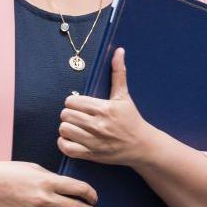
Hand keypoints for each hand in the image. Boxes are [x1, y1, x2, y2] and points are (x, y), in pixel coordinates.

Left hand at [58, 47, 159, 166]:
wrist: (142, 146)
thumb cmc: (132, 119)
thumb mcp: (124, 96)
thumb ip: (118, 73)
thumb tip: (119, 51)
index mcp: (104, 108)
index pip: (72, 102)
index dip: (72, 102)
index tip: (78, 105)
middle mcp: (98, 125)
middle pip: (66, 115)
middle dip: (68, 114)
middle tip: (76, 115)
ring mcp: (94, 141)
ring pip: (64, 130)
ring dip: (66, 128)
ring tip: (74, 126)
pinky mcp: (92, 154)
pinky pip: (67, 148)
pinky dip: (64, 143)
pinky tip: (71, 138)